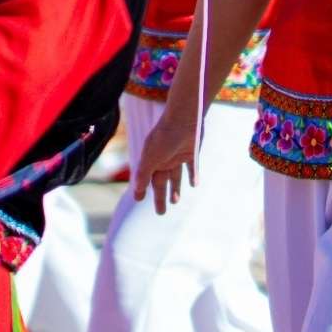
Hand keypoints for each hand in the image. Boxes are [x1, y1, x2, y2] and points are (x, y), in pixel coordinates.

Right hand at [131, 96, 204, 211]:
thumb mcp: (151, 157)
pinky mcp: (192, 152)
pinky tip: (194, 185)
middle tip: (160, 213)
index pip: (146, 179)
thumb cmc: (165, 137)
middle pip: (161, 182)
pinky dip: (193, 175)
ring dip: (176, 189)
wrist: (184, 118)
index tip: (138, 200)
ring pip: (176, 176)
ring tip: (175, 201)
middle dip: (161, 197)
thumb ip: (144, 173)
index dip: (142, 190)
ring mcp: (178, 155)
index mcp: (152, 160)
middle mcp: (164, 159)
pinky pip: (192, 167)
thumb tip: (137, 190)